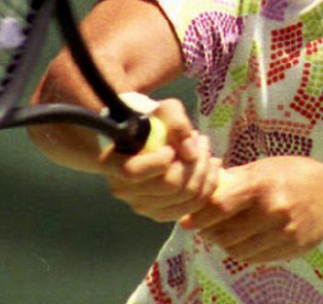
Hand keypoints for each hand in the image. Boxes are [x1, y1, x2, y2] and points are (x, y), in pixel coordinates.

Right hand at [100, 98, 222, 221]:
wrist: (147, 138)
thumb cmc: (151, 120)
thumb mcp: (163, 109)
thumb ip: (176, 122)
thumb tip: (190, 153)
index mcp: (112, 163)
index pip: (134, 172)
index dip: (159, 161)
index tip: (170, 147)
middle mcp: (123, 190)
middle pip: (170, 186)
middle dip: (195, 161)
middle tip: (202, 140)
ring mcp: (141, 206)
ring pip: (185, 198)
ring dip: (204, 172)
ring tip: (206, 151)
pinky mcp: (159, 213)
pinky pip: (192, 207)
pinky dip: (207, 187)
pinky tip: (210, 167)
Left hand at [180, 156, 322, 262]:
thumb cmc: (293, 175)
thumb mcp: (264, 167)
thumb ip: (233, 180)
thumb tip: (200, 190)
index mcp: (262, 184)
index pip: (219, 206)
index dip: (198, 217)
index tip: (186, 221)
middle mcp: (273, 210)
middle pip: (225, 233)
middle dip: (209, 232)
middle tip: (202, 227)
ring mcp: (283, 232)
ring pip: (237, 250)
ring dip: (224, 244)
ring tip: (222, 232)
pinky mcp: (290, 249)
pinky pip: (254, 258)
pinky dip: (242, 251)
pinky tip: (243, 239)